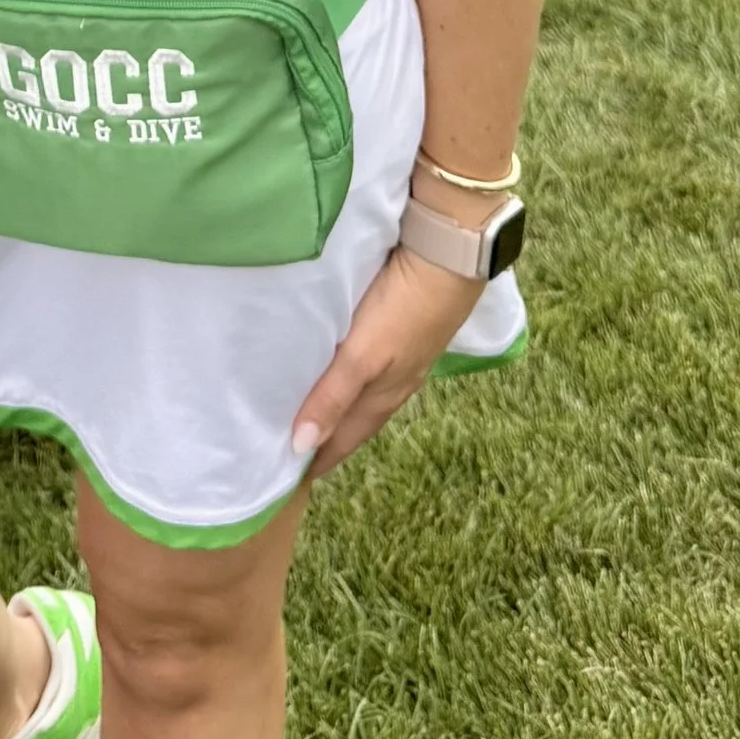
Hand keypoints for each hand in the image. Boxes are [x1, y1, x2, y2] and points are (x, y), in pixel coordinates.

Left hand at [290, 243, 483, 476]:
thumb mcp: (363, 356)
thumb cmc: (403, 310)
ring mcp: (403, 358)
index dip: (320, 458)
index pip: (345, 437)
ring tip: (311, 414)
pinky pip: (370, 368)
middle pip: (355, 420)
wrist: (448, 259)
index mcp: (383, 395)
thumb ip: (332, 395)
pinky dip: (350, 379)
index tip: (292, 479)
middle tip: (294, 450)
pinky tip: (342, 369)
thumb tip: (301, 445)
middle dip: (328, 438)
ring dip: (339, 408)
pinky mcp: (404, 331)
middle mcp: (395, 383)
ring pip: (364, 395)